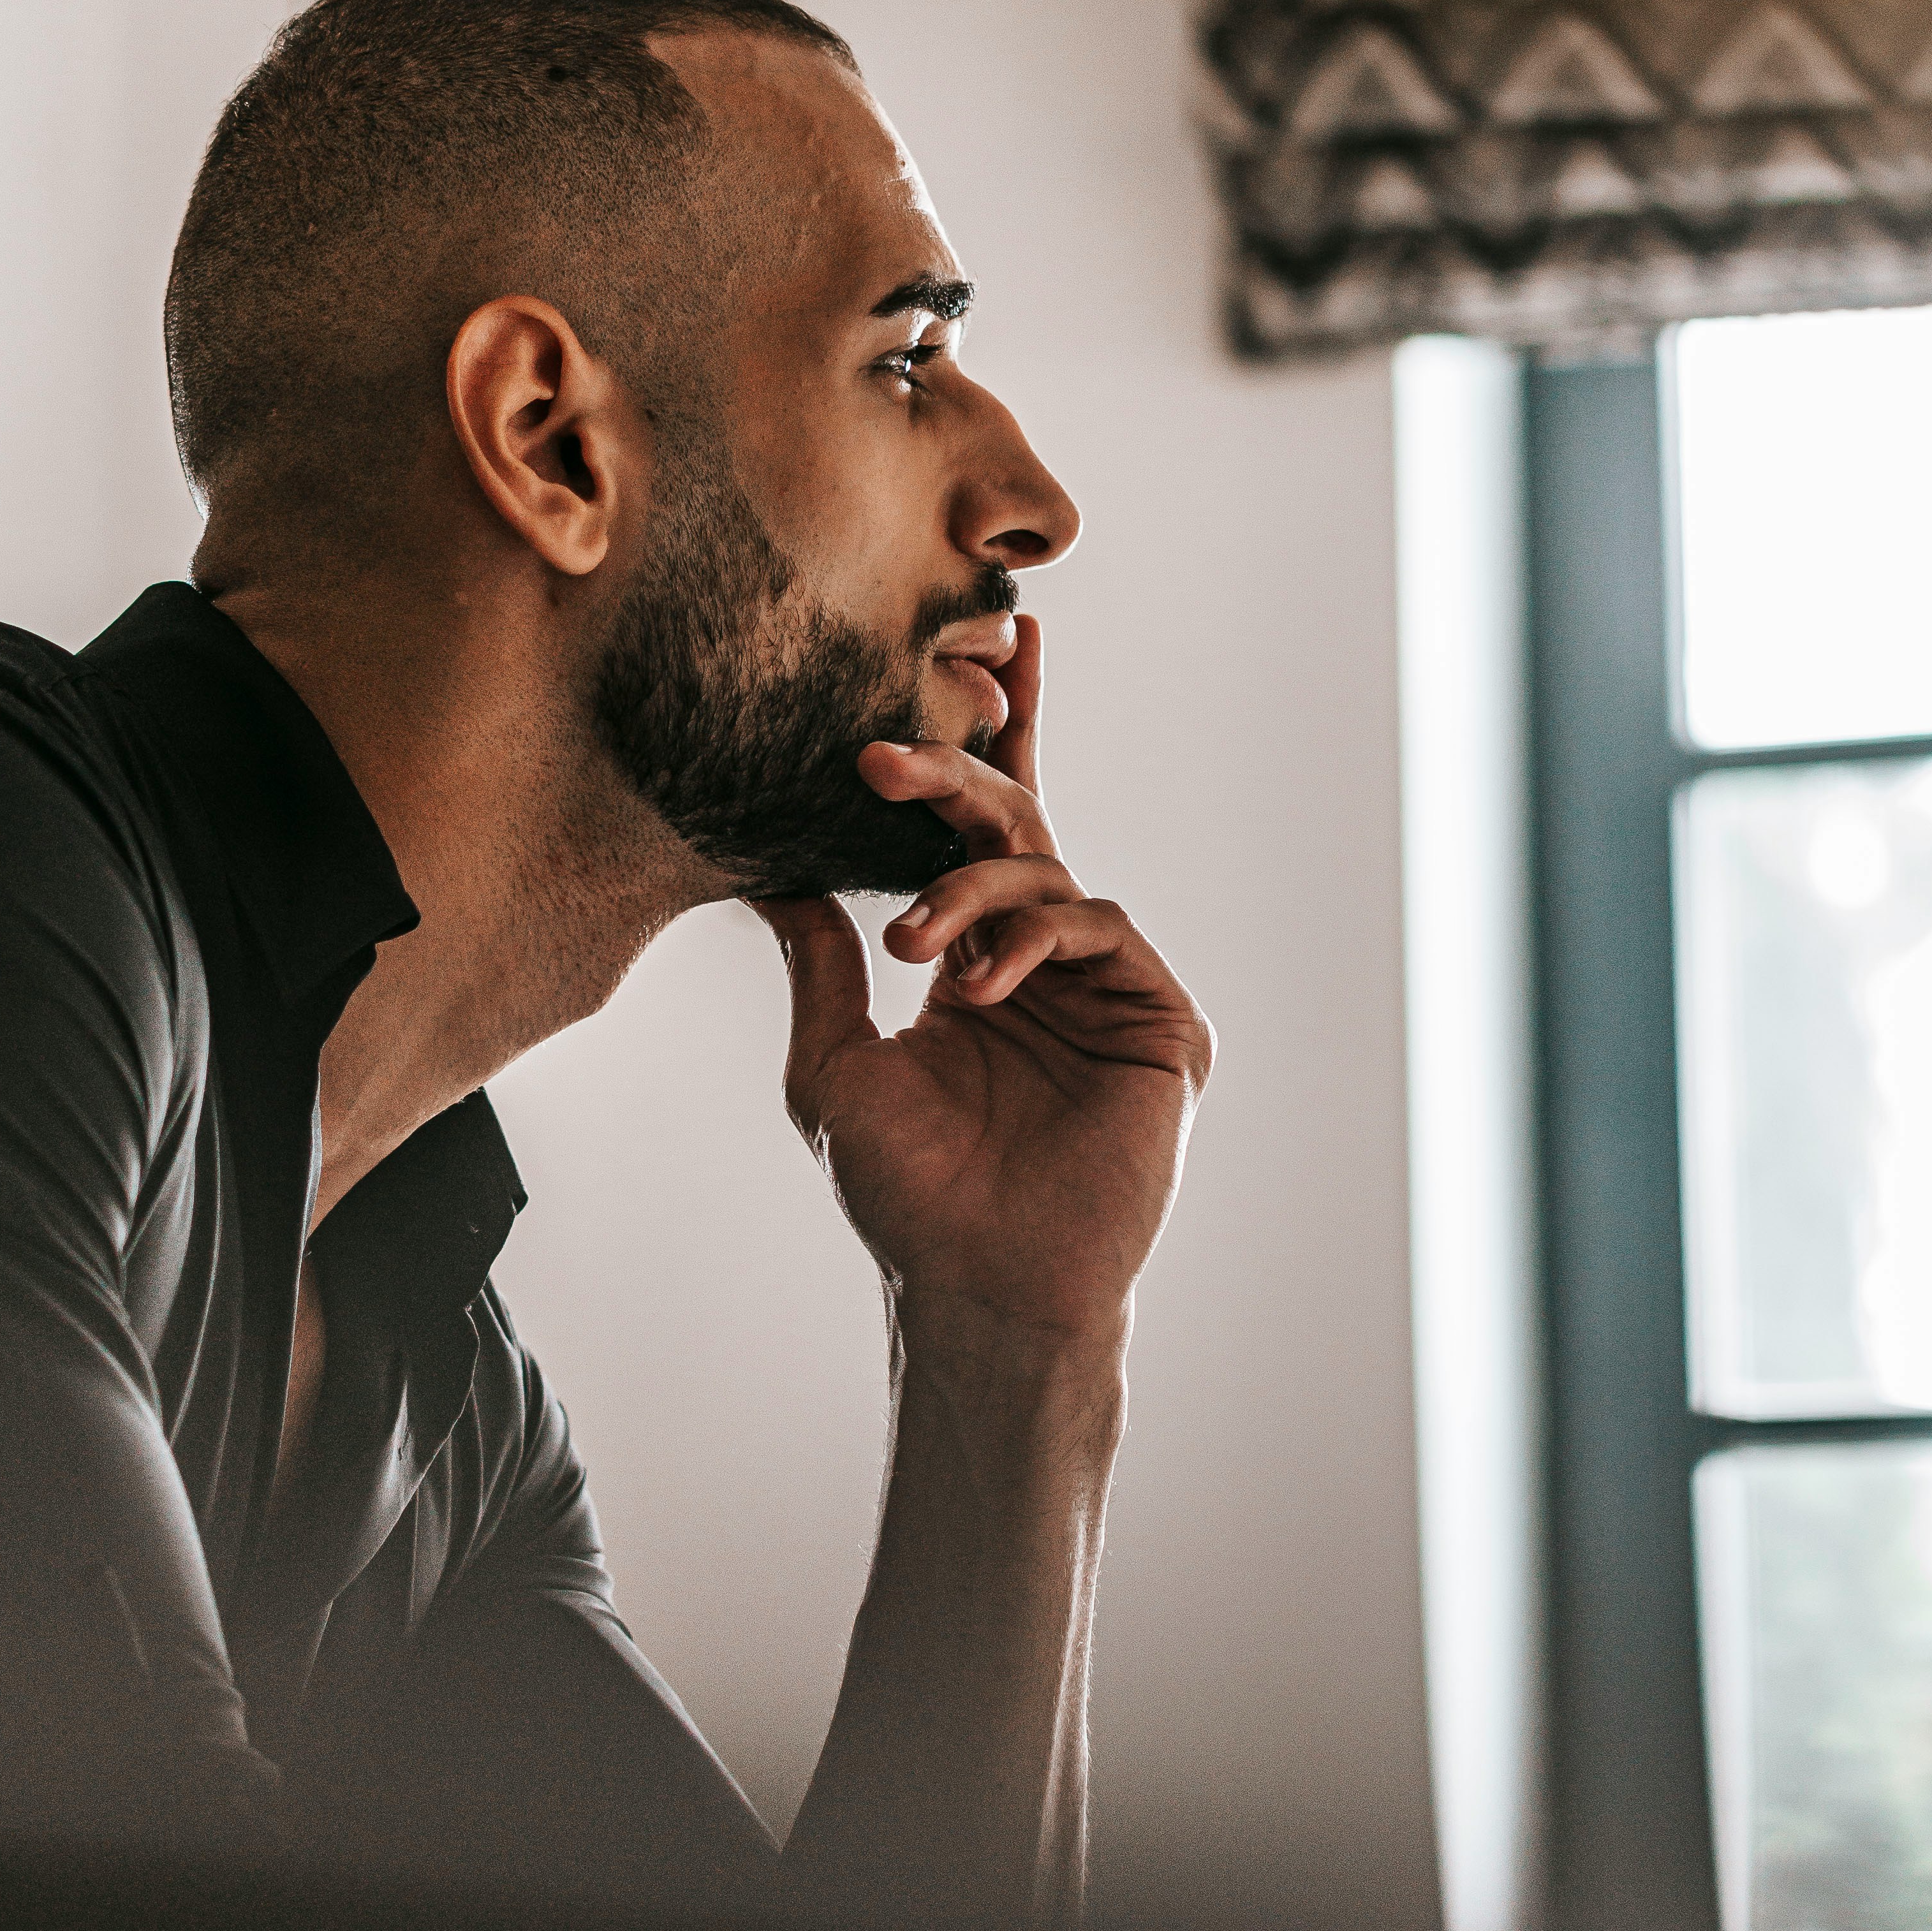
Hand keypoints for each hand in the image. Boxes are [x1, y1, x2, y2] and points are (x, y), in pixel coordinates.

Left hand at [759, 615, 1212, 1373]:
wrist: (975, 1285)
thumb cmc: (905, 1197)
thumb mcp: (834, 1064)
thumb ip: (821, 965)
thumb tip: (773, 875)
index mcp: (979, 964)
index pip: (982, 835)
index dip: (985, 743)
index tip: (985, 645)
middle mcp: (1047, 964)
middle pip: (1016, 828)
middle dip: (953, 776)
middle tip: (882, 752)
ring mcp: (1108, 989)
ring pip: (1046, 875)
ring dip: (969, 892)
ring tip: (914, 947)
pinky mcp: (1158, 1022)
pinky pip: (1099, 930)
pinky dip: (1030, 941)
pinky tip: (974, 989)